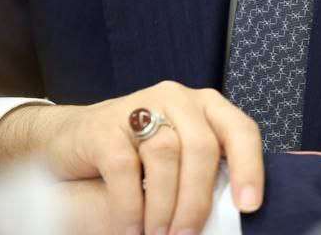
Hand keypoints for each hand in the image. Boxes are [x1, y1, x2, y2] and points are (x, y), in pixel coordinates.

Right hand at [0, 82, 263, 234]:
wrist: (71, 140)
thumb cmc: (137, 157)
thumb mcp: (178, 161)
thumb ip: (204, 176)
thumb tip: (231, 217)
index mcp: (204, 107)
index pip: (240, 130)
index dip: (249, 167)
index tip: (249, 206)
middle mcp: (176, 98)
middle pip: (201, 147)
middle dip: (197, 200)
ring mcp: (139, 107)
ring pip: (165, 155)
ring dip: (163, 206)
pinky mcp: (105, 126)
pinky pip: (125, 167)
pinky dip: (130, 206)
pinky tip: (131, 228)